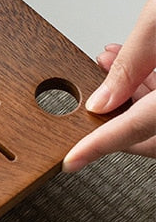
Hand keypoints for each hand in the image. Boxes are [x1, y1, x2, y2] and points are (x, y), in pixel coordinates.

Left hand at [63, 0, 155, 170]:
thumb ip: (132, 64)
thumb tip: (103, 100)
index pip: (138, 129)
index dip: (100, 145)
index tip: (74, 159)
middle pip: (154, 131)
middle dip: (119, 112)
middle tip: (94, 91)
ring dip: (137, 98)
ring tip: (113, 63)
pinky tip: (142, 66)